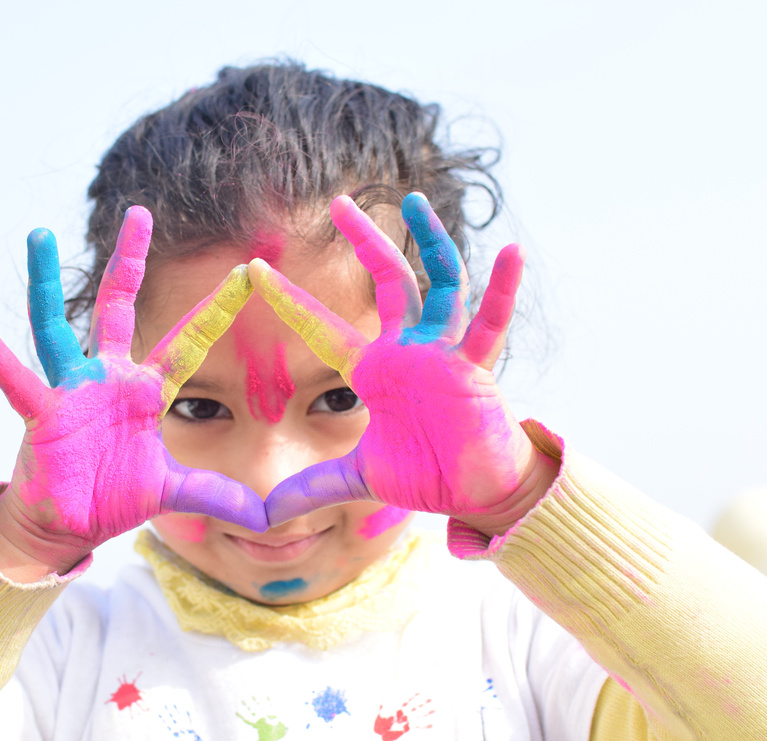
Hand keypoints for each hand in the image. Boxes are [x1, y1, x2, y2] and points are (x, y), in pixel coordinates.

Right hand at [0, 207, 266, 576]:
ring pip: (56, 325)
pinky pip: (16, 380)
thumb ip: (214, 494)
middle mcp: (108, 376)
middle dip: (129, 261)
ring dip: (47, 282)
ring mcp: (72, 389)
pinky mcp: (42, 412)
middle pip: (119, 306)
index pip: (189, 341)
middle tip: (139, 212)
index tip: (247, 270)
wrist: (68, 524)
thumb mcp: (171, 493)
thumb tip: (263, 516)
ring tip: (39, 234)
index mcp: (145, 389)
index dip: (217, 308)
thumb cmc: (115, 496)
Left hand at [249, 193, 555, 535]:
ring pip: (440, 284)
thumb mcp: (357, 479)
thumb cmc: (423, 473)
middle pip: (387, 280)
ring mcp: (445, 353)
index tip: (254, 268)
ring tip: (415, 200)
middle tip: (338, 202)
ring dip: (431, 241)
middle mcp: (408, 350)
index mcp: (374, 370)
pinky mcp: (477, 369)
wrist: (474, 493)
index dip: (291, 301)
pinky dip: (502, 290)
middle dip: (364, 241)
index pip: (323, 328)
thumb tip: (263, 514)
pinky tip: (511, 252)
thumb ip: (312, 488)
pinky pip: (490, 324)